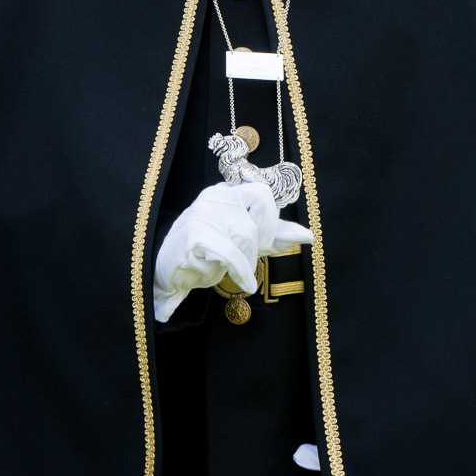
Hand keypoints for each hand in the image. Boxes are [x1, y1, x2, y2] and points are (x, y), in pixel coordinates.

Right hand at [152, 181, 314, 320]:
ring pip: (245, 236)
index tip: (265, 242)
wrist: (167, 270)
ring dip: (246, 262)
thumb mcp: (243, 241)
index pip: (261, 194)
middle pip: (255, 222)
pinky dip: (241, 271)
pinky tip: (243, 282)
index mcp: (225, 193)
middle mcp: (213, 198)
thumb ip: (273, 236)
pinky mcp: (194, 237)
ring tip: (233, 270)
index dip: (270, 221)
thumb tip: (307, 236)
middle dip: (256, 248)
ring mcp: (201, 215)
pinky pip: (230, 253)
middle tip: (245, 262)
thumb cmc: (207, 252)